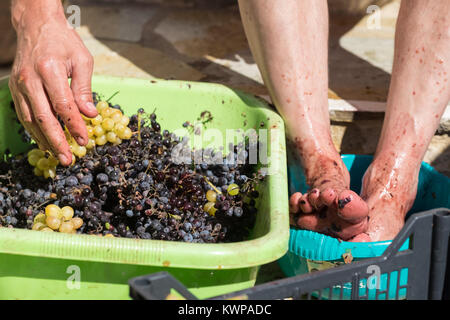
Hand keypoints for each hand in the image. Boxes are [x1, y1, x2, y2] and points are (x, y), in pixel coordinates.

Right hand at [9, 0, 97, 165]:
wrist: (36, 25)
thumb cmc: (64, 42)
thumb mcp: (82, 60)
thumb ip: (85, 89)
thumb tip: (90, 115)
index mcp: (49, 70)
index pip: (63, 105)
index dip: (73, 126)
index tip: (83, 141)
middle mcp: (30, 79)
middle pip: (43, 117)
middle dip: (57, 141)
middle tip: (67, 159)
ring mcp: (19, 84)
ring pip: (29, 119)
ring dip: (43, 140)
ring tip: (57, 155)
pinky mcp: (14, 88)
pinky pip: (23, 114)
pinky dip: (33, 130)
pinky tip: (44, 140)